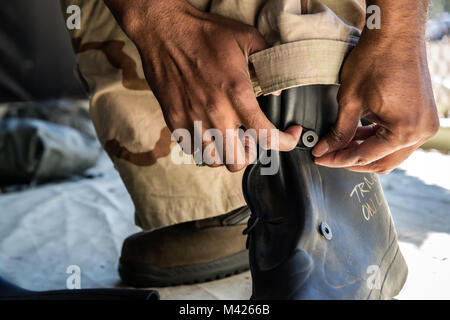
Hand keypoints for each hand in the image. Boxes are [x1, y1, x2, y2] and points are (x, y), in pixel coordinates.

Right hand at [106, 0, 301, 171]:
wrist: (164, 31)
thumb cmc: (205, 33)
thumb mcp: (247, 38)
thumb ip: (268, 64)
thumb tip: (278, 89)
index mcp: (237, 93)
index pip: (266, 135)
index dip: (285, 143)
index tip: (290, 136)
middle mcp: (215, 113)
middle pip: (238, 160)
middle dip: (250, 153)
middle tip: (250, 137)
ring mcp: (192, 119)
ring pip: (214, 161)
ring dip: (226, 153)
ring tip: (228, 137)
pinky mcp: (174, 120)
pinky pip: (191, 149)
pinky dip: (203, 147)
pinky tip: (208, 132)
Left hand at [312, 9, 438, 173]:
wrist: (394, 34)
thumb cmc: (375, 60)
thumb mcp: (350, 102)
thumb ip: (338, 132)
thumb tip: (324, 150)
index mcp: (404, 131)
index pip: (365, 156)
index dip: (338, 159)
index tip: (322, 159)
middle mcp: (420, 131)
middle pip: (381, 161)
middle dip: (352, 160)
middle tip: (329, 155)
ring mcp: (424, 124)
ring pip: (390, 152)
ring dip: (365, 151)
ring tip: (340, 144)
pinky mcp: (422, 115)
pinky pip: (398, 138)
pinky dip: (378, 139)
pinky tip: (358, 134)